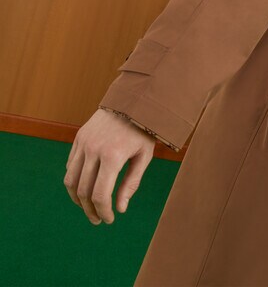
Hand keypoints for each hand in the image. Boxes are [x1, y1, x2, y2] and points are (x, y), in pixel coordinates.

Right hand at [64, 108, 155, 224]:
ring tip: (88, 207)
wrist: (134, 100)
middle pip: (83, 191)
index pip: (100, 194)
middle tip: (97, 219)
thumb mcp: (144, 156)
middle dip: (90, 210)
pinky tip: (85, 186)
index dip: (103, 211)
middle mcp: (94, 150)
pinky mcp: (79, 137)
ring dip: (77, 198)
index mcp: (113, 156)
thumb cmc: (143, 130)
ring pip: (71, 180)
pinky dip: (75, 180)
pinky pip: (71, 165)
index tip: (110, 219)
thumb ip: (131, 183)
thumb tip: (120, 209)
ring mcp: (84, 143)